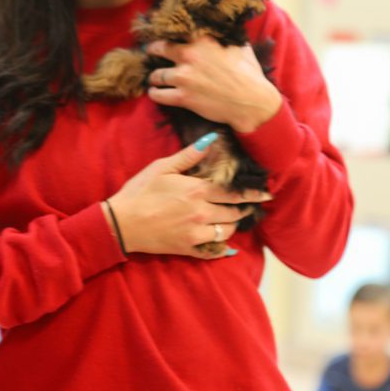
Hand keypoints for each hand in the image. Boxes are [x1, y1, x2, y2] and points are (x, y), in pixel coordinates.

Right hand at [105, 137, 268, 257]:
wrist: (121, 222)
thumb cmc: (140, 191)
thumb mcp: (162, 167)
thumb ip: (189, 156)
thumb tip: (211, 139)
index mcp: (197, 190)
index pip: (233, 192)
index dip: (252, 193)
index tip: (267, 194)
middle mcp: (202, 213)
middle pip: (234, 213)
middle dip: (245, 209)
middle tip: (252, 206)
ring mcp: (196, 233)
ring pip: (227, 231)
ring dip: (233, 226)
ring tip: (234, 220)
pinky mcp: (188, 248)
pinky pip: (213, 251)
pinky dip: (222, 249)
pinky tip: (226, 246)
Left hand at [146, 36, 281, 132]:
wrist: (251, 102)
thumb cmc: (249, 74)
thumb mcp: (240, 47)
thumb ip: (225, 38)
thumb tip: (224, 31)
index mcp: (202, 41)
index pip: (177, 31)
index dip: (169, 33)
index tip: (166, 36)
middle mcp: (189, 55)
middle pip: (159, 49)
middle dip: (153, 50)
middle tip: (152, 52)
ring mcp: (183, 77)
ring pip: (156, 75)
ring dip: (154, 77)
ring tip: (154, 78)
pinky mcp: (182, 97)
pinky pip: (159, 95)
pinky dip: (154, 94)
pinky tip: (154, 92)